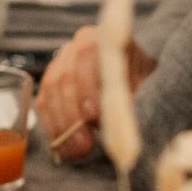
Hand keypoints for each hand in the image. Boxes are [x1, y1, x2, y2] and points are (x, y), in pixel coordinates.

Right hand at [36, 25, 153, 162]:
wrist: (132, 79)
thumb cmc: (142, 81)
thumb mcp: (147, 83)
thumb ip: (135, 95)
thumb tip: (125, 118)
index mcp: (104, 39)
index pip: (89, 53)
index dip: (88, 85)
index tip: (93, 116)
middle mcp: (77, 46)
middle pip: (66, 76)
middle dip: (73, 115)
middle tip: (84, 145)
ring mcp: (60, 63)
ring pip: (52, 91)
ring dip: (62, 125)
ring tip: (76, 151)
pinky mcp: (51, 83)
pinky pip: (44, 103)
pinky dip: (52, 126)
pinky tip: (64, 145)